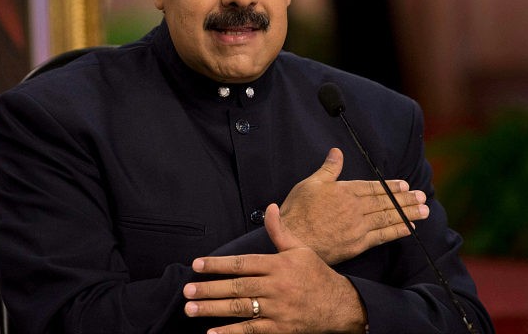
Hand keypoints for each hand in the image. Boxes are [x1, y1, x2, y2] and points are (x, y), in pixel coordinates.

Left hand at [183, 204, 366, 332]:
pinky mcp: (279, 329)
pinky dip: (231, 333)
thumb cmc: (316, 274)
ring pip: (240, 309)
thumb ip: (279, 230)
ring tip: (191, 309)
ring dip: (213, 309)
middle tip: (187, 289)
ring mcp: (277, 310)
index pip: (242, 263)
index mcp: (278, 265)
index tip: (196, 265)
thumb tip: (270, 207)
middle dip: (209, 288)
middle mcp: (276, 287)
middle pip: (237, 287)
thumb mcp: (299, 249)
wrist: (340, 305)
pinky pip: (252, 332)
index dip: (218, 264)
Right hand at [280, 148, 428, 264]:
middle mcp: (355, 208)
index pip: (373, 187)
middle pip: (385, 202)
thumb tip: (337, 152)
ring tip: (424, 210)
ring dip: (407, 213)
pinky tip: (409, 228)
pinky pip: (382, 236)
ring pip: (387, 217)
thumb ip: (328, 169)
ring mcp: (358, 227)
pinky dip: (397, 231)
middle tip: (422, 197)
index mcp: (345, 191)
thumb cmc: (298, 210)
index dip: (391, 186)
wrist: (292, 239)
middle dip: (406, 199)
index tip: (405, 185)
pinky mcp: (357, 244)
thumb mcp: (310, 184)